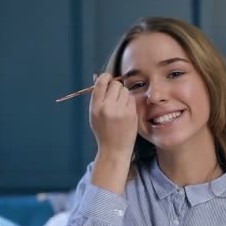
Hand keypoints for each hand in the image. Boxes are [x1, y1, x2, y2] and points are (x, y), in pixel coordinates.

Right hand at [88, 73, 137, 193]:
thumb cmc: (103, 131)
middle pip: (115, 84)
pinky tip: (126, 110)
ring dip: (123, 94)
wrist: (114, 149)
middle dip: (116, 88)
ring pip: (125, 90)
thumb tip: (97, 76)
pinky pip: (131, 98)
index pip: (101, 82)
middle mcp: (108, 107)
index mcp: (96, 107)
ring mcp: (121, 111)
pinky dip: (129, 101)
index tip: (108, 79)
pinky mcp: (131, 114)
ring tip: (120, 105)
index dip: (106, 78)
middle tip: (115, 97)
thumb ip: (97, 97)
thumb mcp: (94, 115)